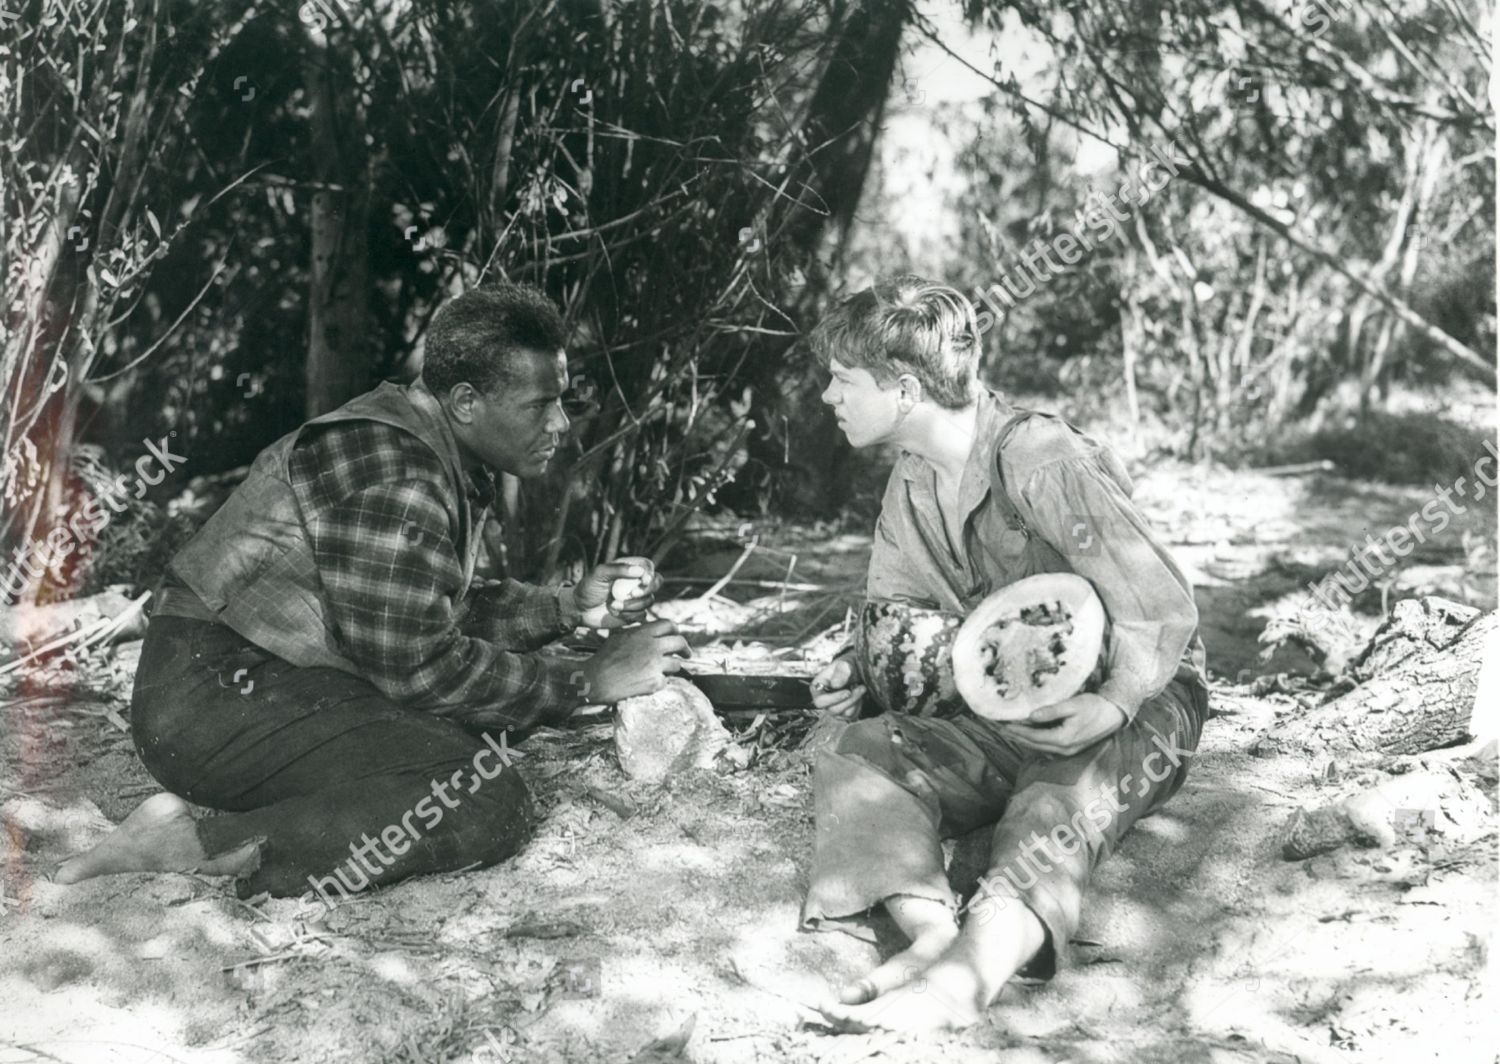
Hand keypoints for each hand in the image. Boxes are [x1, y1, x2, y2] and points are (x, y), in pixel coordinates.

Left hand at [569, 556, 662, 627]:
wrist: (579, 609)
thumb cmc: (588, 588)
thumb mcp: (599, 573)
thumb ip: (618, 569)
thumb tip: (640, 571)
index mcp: (629, 569)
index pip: (648, 567)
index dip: (650, 573)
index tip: (643, 580)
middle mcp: (635, 583)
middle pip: (656, 583)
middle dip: (647, 590)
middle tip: (632, 594)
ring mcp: (635, 599)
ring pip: (649, 601)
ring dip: (632, 605)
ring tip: (613, 605)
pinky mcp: (633, 613)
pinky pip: (642, 615)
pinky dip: (629, 615)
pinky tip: (615, 613)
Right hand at [580, 619, 689, 702]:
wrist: (595, 680)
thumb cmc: (603, 658)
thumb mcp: (618, 636)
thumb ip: (635, 631)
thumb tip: (647, 628)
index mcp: (643, 633)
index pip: (669, 625)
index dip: (676, 630)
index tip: (678, 636)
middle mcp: (652, 646)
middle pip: (680, 643)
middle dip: (686, 649)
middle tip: (687, 654)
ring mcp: (655, 665)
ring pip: (676, 664)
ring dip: (671, 668)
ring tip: (659, 671)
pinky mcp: (654, 682)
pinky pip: (665, 681)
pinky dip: (659, 683)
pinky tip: (646, 683)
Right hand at [810, 657, 865, 719]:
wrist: (856, 671)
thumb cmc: (847, 666)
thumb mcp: (845, 663)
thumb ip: (841, 671)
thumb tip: (835, 684)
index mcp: (817, 688)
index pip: (820, 701)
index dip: (834, 699)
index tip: (848, 692)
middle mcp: (823, 701)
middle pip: (833, 710)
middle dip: (849, 700)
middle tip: (862, 687)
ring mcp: (833, 709)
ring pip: (845, 714)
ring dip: (856, 700)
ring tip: (861, 686)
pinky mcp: (843, 714)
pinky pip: (853, 715)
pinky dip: (859, 705)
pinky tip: (859, 694)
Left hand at [998, 692, 1127, 755]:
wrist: (1114, 715)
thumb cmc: (1094, 707)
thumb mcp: (1072, 705)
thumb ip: (1051, 712)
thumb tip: (1030, 716)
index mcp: (1062, 739)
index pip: (1032, 736)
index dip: (1016, 731)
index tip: (1001, 725)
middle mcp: (1063, 749)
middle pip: (1033, 744)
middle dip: (1015, 737)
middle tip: (998, 729)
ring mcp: (1067, 751)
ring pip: (1038, 747)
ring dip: (1023, 739)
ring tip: (1008, 731)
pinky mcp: (1070, 748)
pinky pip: (1046, 746)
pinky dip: (1034, 740)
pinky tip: (1026, 734)